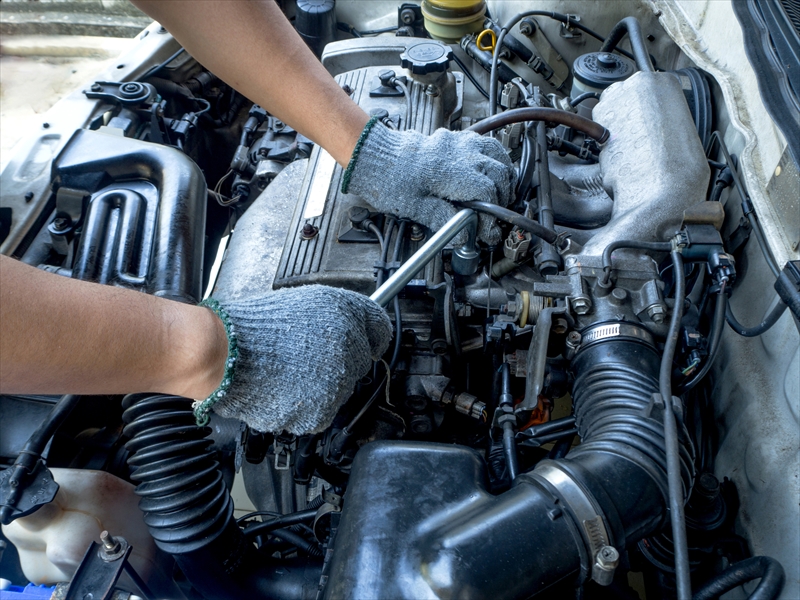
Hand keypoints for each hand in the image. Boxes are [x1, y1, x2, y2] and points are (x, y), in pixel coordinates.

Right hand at [194, 285, 391, 433]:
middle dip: (338, 358)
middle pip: (359, 362)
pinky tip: (284, 387)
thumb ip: (345, 311)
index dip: (364, 334)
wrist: (224, 354)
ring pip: (340, 389)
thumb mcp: (306, 299)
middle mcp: (348, 352)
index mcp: (346, 317)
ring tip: (288, 369)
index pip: (378, 330)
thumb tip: (369, 327)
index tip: (358, 339)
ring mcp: (335, 386)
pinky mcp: (318, 414)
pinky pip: (320, 412)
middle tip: (303, 353)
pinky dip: (305, 405)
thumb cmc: (256, 326)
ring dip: (321, 383)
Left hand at [342, 119, 515, 244]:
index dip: (492, 215)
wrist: (373, 155)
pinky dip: (495, 159)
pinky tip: (491, 171)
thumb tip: (463, 236)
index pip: (488, 193)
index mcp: (452, 172)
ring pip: (497, 155)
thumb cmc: (389, 180)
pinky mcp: (454, 139)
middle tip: (494, 218)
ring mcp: (459, 142)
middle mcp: (460, 154)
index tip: (487, 231)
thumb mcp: (414, 208)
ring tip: (500, 196)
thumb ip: (443, 220)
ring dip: (504, 176)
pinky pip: (485, 144)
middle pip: (499, 173)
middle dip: (503, 197)